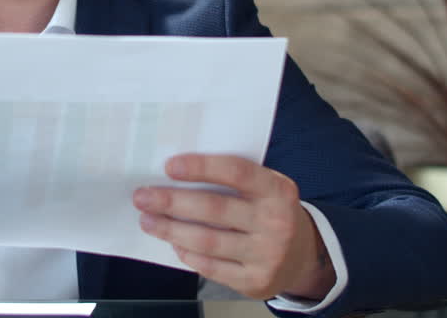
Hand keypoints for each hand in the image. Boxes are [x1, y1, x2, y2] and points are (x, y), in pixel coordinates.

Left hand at [133, 154, 334, 300]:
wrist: (303, 256)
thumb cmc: (271, 213)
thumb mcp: (266, 188)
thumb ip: (233, 180)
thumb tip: (177, 173)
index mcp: (278, 189)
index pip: (236, 172)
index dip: (201, 167)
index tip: (169, 166)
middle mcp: (276, 221)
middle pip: (214, 208)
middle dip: (172, 202)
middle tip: (143, 196)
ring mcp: (267, 254)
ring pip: (207, 240)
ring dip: (171, 229)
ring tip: (148, 220)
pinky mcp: (255, 281)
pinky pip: (211, 267)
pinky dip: (188, 253)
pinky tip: (173, 242)